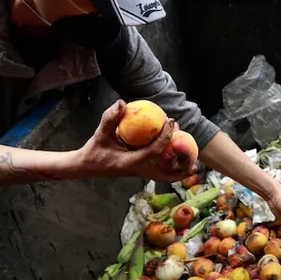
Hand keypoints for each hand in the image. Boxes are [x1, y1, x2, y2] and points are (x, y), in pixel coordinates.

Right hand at [76, 100, 198, 182]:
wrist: (84, 167)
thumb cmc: (93, 151)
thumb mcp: (100, 134)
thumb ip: (109, 118)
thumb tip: (121, 103)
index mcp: (131, 163)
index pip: (154, 151)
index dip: (165, 137)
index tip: (172, 122)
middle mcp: (138, 170)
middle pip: (165, 176)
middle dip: (181, 172)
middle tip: (195, 163)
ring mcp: (139, 172)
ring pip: (163, 176)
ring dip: (178, 172)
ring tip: (193, 164)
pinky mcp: (139, 171)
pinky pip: (158, 170)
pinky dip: (169, 166)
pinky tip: (175, 155)